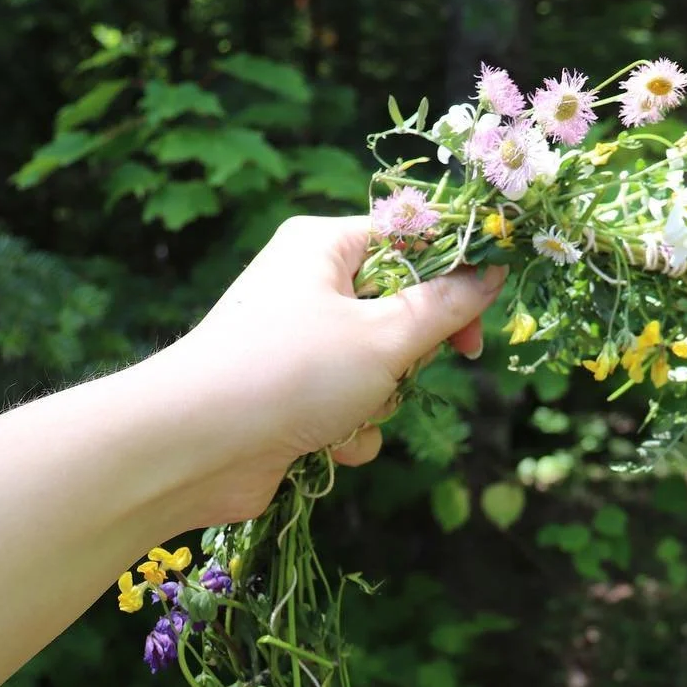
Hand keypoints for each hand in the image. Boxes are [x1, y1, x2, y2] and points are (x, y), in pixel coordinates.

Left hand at [150, 215, 506, 525]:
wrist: (195, 447)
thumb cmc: (291, 372)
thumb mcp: (387, 335)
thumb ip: (447, 306)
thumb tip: (491, 273)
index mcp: (323, 247)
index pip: (409, 239)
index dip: (452, 275)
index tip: (480, 316)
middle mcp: (306, 286)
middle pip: (399, 309)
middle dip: (411, 354)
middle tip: (416, 368)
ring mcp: (296, 344)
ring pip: (379, 367)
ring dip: (381, 402)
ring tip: (351, 414)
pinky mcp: (289, 396)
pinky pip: (349, 407)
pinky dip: (350, 430)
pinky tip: (328, 447)